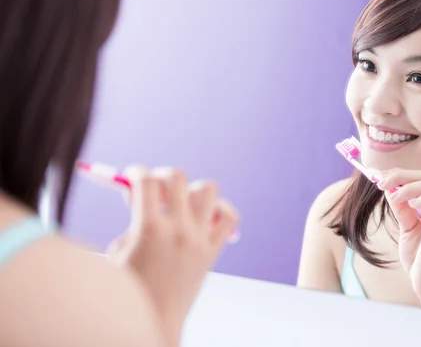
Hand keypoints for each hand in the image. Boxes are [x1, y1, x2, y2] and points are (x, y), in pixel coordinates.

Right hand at [106, 166, 238, 345]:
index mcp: (149, 229)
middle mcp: (178, 229)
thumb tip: (138, 195)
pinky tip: (204, 216)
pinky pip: (229, 217)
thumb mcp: (117, 254)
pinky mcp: (212, 250)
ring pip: (207, 189)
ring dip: (192, 189)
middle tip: (155, 187)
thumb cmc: (130, 291)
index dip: (136, 172)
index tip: (133, 176)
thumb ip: (130, 221)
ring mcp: (199, 238)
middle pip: (177, 177)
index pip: (145, 180)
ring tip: (181, 202)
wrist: (155, 321)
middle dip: (162, 175)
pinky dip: (220, 209)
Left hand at [377, 169, 420, 309]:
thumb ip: (401, 209)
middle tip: (381, 182)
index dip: (399, 174)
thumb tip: (389, 187)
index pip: (420, 180)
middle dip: (402, 175)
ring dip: (409, 185)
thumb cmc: (419, 260)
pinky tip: (410, 205)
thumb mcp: (406, 228)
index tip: (378, 176)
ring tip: (393, 194)